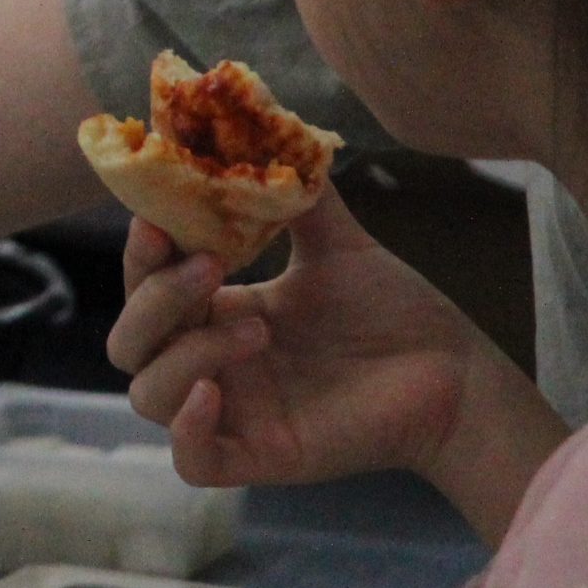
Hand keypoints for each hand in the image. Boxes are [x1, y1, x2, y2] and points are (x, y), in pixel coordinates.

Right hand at [111, 191, 561, 536]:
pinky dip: (187, 428)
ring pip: (148, 396)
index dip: (140, 258)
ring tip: (257, 330)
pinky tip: (213, 393)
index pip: (143, 288)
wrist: (458, 374)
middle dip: (157, 300)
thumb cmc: (398, 314)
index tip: (158, 218)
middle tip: (210, 267)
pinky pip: (190, 460)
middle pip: (129, 341)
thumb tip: (268, 127)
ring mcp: (232, 414)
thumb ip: (296, 194)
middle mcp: (212, 363)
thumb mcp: (338, 245)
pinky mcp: (260, 458)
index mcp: (217, 313)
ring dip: (186, 353)